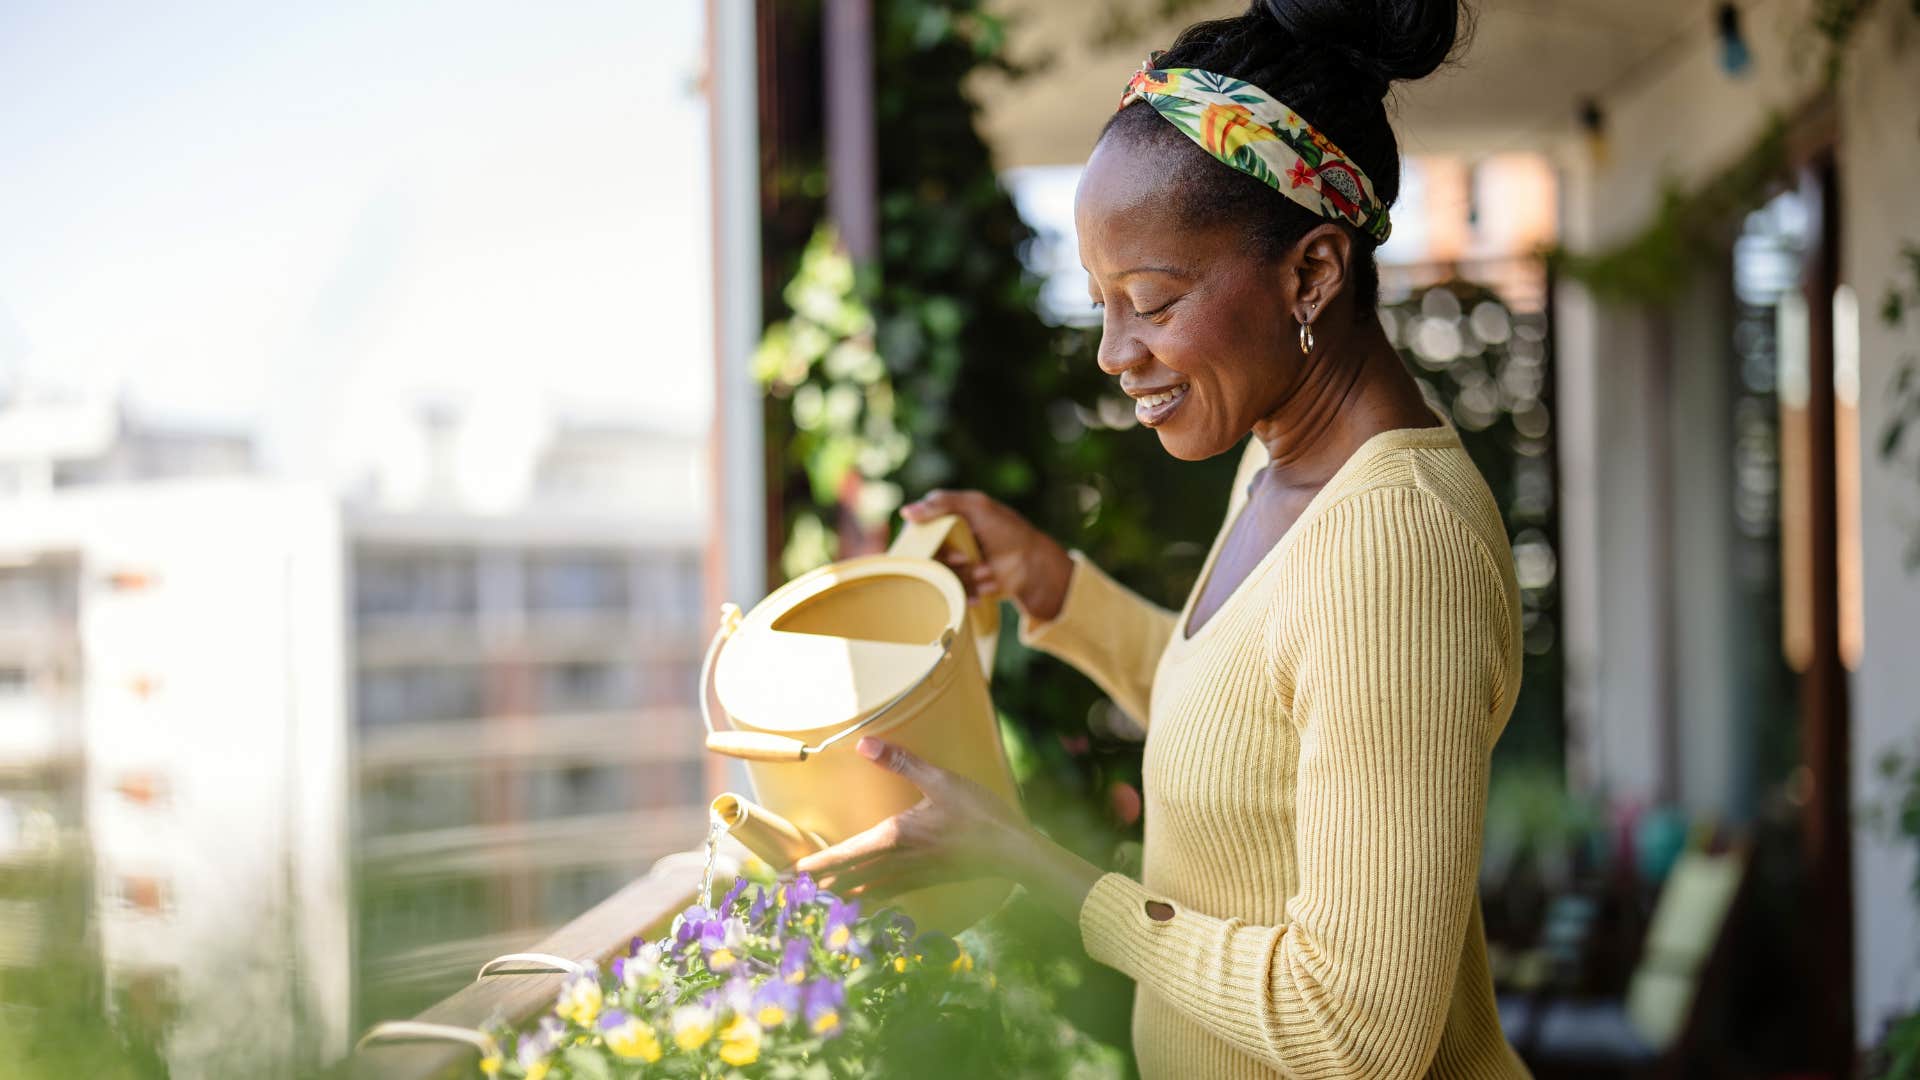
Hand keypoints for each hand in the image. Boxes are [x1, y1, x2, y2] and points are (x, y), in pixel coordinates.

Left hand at [792, 737, 1028, 902]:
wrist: (1013, 853)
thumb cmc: (979, 815)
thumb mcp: (941, 780)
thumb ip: (902, 761)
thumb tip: (865, 742)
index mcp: (896, 838)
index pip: (847, 854)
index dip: (818, 864)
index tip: (791, 873)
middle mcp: (899, 863)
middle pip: (849, 880)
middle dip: (818, 885)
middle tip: (788, 892)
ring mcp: (914, 877)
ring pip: (866, 891)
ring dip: (839, 895)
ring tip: (816, 899)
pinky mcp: (927, 881)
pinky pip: (887, 894)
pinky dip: (867, 898)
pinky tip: (863, 900)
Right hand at [903, 490, 1073, 621]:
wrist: (1034, 565)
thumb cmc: (1008, 530)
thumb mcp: (977, 507)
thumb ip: (942, 503)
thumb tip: (905, 512)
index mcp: (944, 521)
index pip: (918, 533)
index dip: (929, 544)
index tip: (952, 551)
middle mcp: (945, 543)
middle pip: (926, 559)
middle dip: (950, 563)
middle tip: (968, 560)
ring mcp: (954, 566)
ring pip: (938, 578)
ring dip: (963, 576)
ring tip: (986, 571)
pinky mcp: (962, 585)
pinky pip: (951, 594)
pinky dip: (968, 592)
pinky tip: (986, 586)